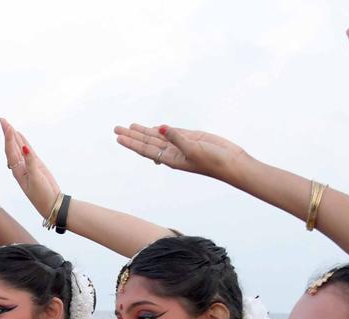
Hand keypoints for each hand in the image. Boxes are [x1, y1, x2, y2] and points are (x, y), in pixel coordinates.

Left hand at [1, 118, 59, 219]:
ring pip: (19, 147)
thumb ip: (30, 163)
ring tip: (8, 125)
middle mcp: (20, 166)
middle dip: (7, 133)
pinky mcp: (36, 165)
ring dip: (13, 136)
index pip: (10, 150)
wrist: (51, 204)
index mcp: (17, 170)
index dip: (8, 137)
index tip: (7, 125)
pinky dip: (23, 142)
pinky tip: (20, 136)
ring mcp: (28, 165)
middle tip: (2, 119)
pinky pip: (28, 150)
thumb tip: (25, 147)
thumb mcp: (36, 179)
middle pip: (11, 146)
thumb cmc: (42, 195)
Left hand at [113, 124, 248, 181]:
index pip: (146, 149)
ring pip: (157, 137)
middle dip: (132, 135)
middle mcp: (172, 152)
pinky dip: (161, 130)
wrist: (231, 162)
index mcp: (170, 159)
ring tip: (129, 126)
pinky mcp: (191, 138)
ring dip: (144, 131)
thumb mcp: (193, 148)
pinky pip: (172, 133)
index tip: (118, 137)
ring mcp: (181, 145)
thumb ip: (176, 137)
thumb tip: (159, 128)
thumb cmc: (213, 161)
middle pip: (147, 142)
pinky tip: (153, 128)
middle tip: (116, 128)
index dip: (132, 143)